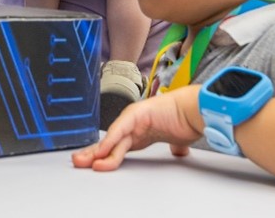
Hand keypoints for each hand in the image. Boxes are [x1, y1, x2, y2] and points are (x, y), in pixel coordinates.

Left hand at [71, 87, 202, 170]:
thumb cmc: (188, 120)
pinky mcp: (136, 114)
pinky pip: (120, 132)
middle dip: (92, 153)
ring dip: (97, 151)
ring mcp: (133, 118)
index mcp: (141, 130)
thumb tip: (179, 152)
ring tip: (84, 161)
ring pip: (111, 139)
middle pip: (108, 141)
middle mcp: (134, 124)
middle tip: (78, 162)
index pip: (117, 145)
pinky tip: (101, 152)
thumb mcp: (177, 140)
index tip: (95, 165)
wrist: (196, 109)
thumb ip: (174, 147)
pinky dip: (110, 142)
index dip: (105, 155)